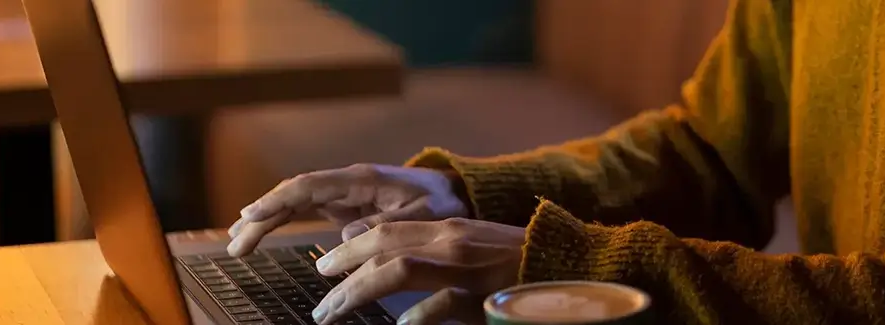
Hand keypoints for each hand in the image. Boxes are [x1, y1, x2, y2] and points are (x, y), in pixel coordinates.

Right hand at [227, 164, 467, 255]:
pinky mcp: (346, 205)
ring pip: (295, 203)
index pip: (310, 186)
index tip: (250, 216)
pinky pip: (306, 211)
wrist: (456, 193)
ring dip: (265, 221)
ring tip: (238, 245)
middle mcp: (347, 183)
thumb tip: (345, 237)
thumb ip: (385, 224)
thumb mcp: (423, 216)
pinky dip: (283, 221)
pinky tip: (263, 234)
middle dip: (262, 216)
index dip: (278, 200)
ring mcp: (344, 193)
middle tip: (234, 243)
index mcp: (362, 180)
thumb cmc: (442, 204)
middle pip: (293, 195)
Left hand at [310, 218, 524, 324]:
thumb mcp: (470, 251)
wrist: (565, 264)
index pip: (386, 230)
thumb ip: (432, 258)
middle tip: (319, 297)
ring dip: (358, 291)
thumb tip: (393, 279)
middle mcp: (450, 241)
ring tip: (334, 313)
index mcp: (447, 228)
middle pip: (382, 247)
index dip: (350, 248)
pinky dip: (417, 316)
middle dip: (342, 271)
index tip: (325, 267)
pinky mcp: (483, 296)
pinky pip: (441, 304)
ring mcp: (465, 267)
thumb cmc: (516, 264)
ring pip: (398, 270)